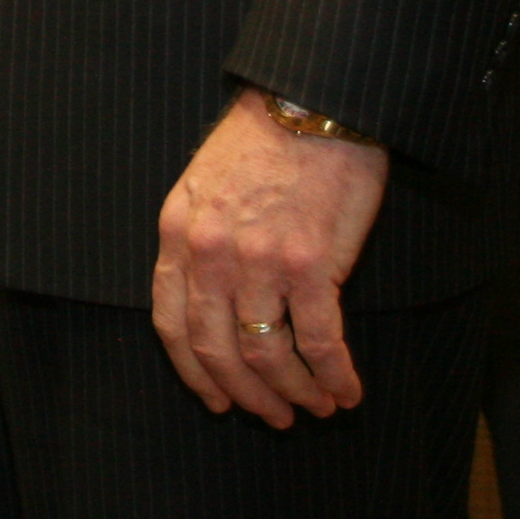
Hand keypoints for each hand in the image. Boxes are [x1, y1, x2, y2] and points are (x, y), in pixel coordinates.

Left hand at [150, 89, 386, 428]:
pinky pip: (319, 340)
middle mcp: (210, 252)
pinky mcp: (309, 263)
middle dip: (247, 395)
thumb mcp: (204, 186)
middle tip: (273, 417)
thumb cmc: (265, 141)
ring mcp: (258, 260)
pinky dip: (334, 375)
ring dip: (295, 392)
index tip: (218, 399)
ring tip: (317, 408)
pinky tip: (348, 390)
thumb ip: (200, 241)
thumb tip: (215, 303)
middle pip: (218, 349)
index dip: (195, 373)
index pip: (172, 324)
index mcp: (177, 233)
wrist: (312, 102)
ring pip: (268, 354)